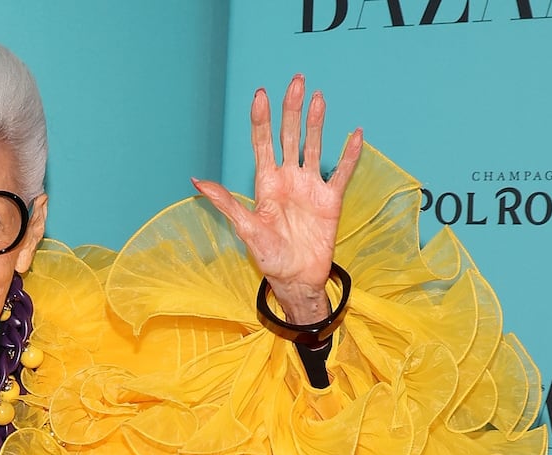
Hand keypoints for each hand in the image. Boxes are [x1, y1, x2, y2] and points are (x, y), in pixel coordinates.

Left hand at [192, 74, 362, 324]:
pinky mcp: (330, 199)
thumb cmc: (268, 256)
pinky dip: (349, 154)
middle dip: (291, 109)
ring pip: (313, 146)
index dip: (261, 119)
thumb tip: (196, 181)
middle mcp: (287, 179)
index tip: (261, 94)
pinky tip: (355, 134)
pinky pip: (341, 172)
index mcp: (266, 183)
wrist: (296, 277)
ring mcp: (309, 186)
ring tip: (318, 97)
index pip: (263, 143)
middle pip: (289, 136)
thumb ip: (225, 202)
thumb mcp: (245, 229)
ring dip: (316, 122)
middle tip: (296, 80)